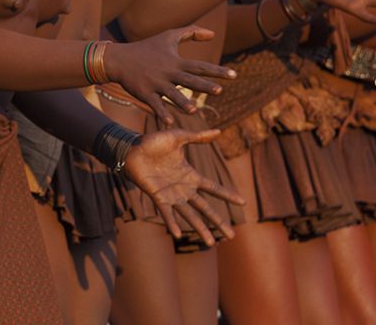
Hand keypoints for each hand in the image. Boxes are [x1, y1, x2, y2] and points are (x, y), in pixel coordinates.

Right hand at [106, 26, 234, 125]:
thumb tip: (213, 34)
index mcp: (176, 61)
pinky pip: (155, 104)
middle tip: (219, 91)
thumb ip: (191, 32)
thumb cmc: (147, 47)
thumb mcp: (169, 35)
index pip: (200, 66)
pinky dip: (162, 113)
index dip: (217, 70)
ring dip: (182, 103)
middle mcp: (168, 72)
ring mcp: (156, 83)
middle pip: (189, 80)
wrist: (120, 58)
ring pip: (171, 94)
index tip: (233, 76)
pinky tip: (170, 123)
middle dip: (204, 86)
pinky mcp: (144, 93)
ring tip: (194, 110)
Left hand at [123, 128, 245, 244]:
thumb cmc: (153, 143)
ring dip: (200, 228)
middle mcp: (183, 189)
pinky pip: (167, 213)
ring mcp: (171, 195)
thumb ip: (198, 137)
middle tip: (232, 236)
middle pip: (205, 208)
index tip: (243, 203)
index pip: (213, 188)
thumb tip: (219, 132)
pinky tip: (179, 235)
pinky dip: (172, 223)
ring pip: (190, 215)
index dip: (227, 195)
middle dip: (218, 222)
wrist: (132, 147)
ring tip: (211, 243)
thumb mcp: (179, 137)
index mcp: (190, 175)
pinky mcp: (158, 197)